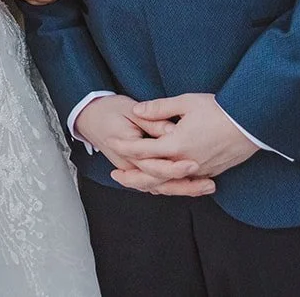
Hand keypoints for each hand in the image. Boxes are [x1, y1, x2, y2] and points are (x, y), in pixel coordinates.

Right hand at [74, 95, 214, 197]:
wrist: (89, 116)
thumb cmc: (109, 110)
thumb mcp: (129, 109)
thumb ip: (152, 121)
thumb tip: (172, 130)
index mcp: (127, 150)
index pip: (154, 164)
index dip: (175, 166)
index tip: (195, 164)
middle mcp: (129, 165)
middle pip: (160, 182)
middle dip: (186, 186)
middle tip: (210, 184)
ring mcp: (131, 170)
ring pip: (159, 187)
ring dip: (184, 190)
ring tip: (208, 187)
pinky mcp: (136, 171)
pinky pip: (156, 185)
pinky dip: (173, 188)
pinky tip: (193, 186)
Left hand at [104, 94, 257, 194]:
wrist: (253, 122)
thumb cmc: (220, 109)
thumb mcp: (187, 102)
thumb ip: (159, 108)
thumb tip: (138, 110)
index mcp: (177, 144)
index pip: (143, 150)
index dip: (125, 147)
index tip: (111, 143)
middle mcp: (186, 162)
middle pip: (152, 175)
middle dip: (132, 176)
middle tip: (116, 174)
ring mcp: (200, 170)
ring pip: (169, 183)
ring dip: (150, 182)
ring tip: (137, 181)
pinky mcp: (211, 172)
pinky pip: (186, 183)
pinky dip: (171, 183)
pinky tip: (164, 181)